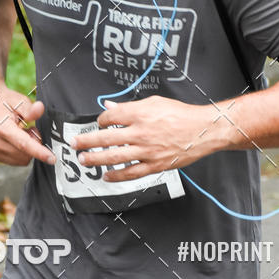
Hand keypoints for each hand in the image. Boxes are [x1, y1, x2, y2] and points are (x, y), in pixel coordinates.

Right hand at [0, 85, 54, 166]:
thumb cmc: (4, 101)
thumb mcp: (19, 100)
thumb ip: (30, 108)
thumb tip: (39, 109)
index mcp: (1, 127)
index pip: (24, 144)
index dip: (39, 152)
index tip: (52, 159)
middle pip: (25, 155)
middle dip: (33, 144)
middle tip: (29, 129)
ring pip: (21, 160)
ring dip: (26, 149)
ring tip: (20, 132)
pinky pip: (15, 161)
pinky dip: (19, 152)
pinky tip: (14, 139)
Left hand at [70, 96, 222, 181]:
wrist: (203, 130)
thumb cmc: (182, 115)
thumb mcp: (155, 102)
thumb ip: (129, 106)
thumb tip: (109, 106)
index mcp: (140, 113)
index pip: (110, 117)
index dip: (100, 120)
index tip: (98, 124)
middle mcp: (141, 132)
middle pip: (106, 138)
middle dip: (87, 141)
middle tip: (75, 144)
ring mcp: (147, 151)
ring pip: (114, 157)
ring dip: (95, 159)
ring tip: (83, 160)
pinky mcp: (155, 165)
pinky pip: (131, 173)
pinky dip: (116, 176)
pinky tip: (106, 176)